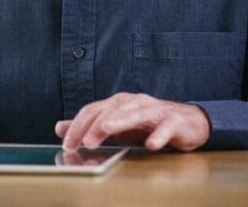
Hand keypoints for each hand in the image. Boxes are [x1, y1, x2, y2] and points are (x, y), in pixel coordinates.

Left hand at [55, 92, 209, 151]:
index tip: (67, 144)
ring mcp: (154, 110)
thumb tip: (60, 127)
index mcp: (118, 103)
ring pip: (135, 113)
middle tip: (85, 142)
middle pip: (111, 110)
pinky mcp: (173, 121)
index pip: (93, 110)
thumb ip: (89, 126)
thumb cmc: (148, 123)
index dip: (79, 126)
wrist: (187, 122)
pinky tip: (151, 145)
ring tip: (107, 129)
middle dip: (96, 125)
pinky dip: (158, 135)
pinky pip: (165, 127)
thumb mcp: (116, 125)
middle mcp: (134, 102)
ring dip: (120, 121)